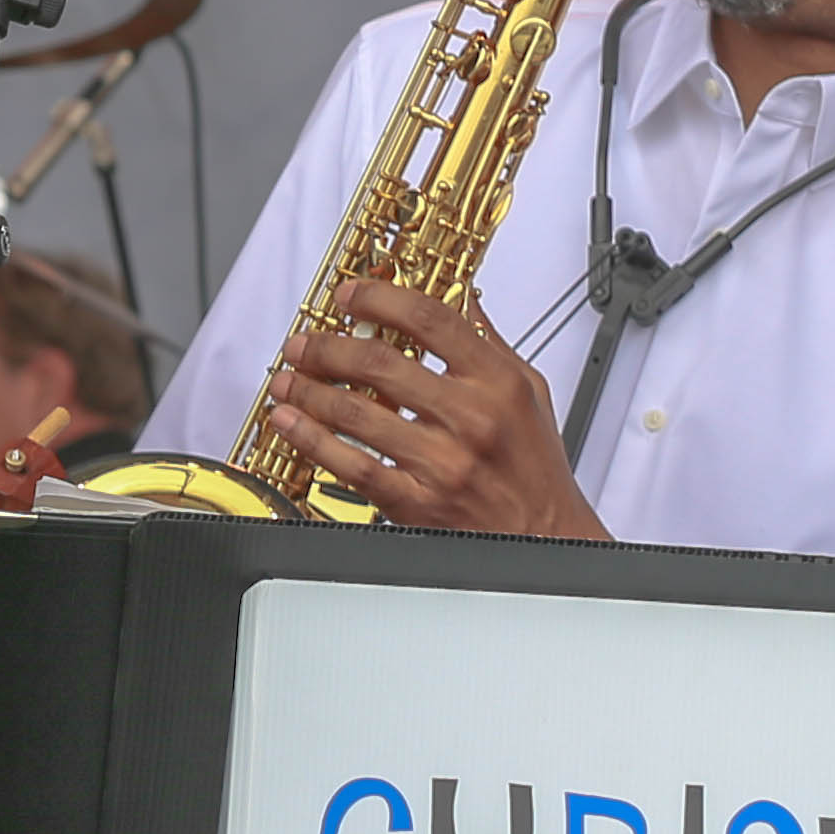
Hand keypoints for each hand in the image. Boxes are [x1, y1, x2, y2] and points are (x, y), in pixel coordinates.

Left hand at [264, 279, 610, 539]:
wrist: (549, 540)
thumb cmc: (537, 469)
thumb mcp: (530, 393)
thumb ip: (490, 343)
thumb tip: (462, 297)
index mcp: (497, 383)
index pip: (430, 319)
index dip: (379, 297)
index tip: (348, 293)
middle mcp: (470, 419)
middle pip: (379, 362)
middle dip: (326, 346)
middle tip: (302, 343)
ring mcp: (441, 462)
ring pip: (355, 413)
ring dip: (308, 390)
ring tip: (285, 379)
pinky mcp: (417, 502)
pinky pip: (351, 464)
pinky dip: (311, 439)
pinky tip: (289, 422)